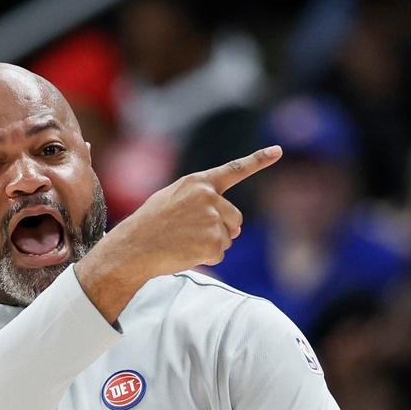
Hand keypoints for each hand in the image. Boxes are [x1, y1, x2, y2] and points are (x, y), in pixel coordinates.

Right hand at [77, 146, 281, 320]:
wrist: (133, 248)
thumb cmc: (148, 226)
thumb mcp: (170, 200)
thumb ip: (199, 202)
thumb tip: (233, 226)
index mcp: (197, 183)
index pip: (234, 170)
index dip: (258, 160)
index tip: (278, 150)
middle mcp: (208, 197)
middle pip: (235, 218)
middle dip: (223, 229)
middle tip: (193, 235)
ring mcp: (212, 219)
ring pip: (227, 238)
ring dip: (210, 245)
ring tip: (183, 242)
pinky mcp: (213, 241)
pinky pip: (219, 254)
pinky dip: (205, 258)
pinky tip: (185, 252)